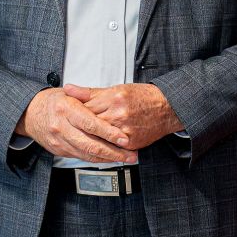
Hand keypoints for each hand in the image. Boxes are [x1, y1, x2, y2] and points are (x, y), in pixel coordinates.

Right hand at [17, 88, 137, 164]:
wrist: (28, 113)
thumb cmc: (53, 101)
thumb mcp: (69, 93)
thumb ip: (88, 96)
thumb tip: (111, 99)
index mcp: (66, 109)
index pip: (91, 124)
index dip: (109, 133)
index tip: (124, 139)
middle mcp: (61, 127)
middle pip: (90, 144)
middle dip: (113, 152)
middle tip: (130, 154)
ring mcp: (58, 141)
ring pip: (86, 154)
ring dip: (108, 158)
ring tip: (125, 158)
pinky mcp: (58, 150)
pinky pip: (80, 157)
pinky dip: (96, 159)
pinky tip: (109, 158)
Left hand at [65, 83, 184, 150]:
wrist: (167, 108)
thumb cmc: (143, 97)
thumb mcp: (116, 89)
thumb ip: (90, 92)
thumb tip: (69, 89)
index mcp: (114, 98)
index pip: (85, 108)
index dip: (75, 113)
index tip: (69, 115)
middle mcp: (119, 114)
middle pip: (89, 124)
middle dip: (79, 127)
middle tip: (70, 129)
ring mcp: (125, 130)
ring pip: (98, 138)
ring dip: (88, 139)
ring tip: (80, 139)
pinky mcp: (130, 142)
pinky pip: (111, 147)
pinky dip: (103, 147)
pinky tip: (96, 145)